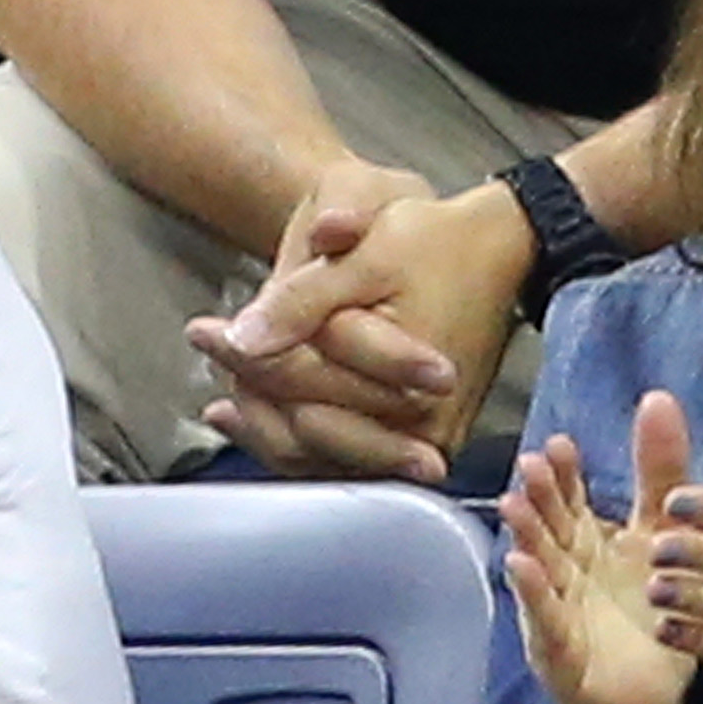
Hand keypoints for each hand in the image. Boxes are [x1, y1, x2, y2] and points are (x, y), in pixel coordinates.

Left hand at [191, 169, 528, 483]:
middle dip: (246, 386)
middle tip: (204, 348)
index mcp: (413, 380)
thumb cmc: (437, 244)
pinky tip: (252, 417)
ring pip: (316, 455)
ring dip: (263, 425)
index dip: (242, 354)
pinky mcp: (412, 445)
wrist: (500, 249)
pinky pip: (337, 459)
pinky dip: (292, 439)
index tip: (202, 330)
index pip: (303, 378)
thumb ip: (302, 300)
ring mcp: (418, 443)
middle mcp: (421, 426)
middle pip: (305, 424)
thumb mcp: (367, 255)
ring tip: (221, 398)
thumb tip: (242, 340)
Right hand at [499, 392, 695, 703]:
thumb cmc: (649, 614)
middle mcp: (565, 572)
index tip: (560, 444)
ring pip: (537, 567)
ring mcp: (555, 610)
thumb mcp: (660, 535)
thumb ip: (659, 472)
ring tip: (515, 505)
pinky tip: (521, 567)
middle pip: (549, 528)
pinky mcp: (557, 651)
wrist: (654, 699)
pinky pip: (542, 618)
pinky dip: (531, 593)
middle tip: (532, 464)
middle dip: (539, 497)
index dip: (563, 475)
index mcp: (589, 544)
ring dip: (524, 537)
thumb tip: (658, 399)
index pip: (571, 501)